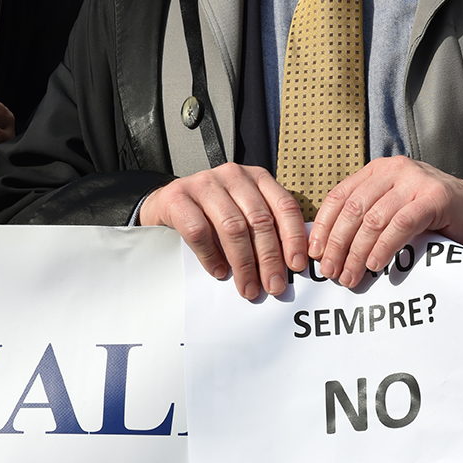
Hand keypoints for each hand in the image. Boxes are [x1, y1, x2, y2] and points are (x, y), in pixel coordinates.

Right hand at [139, 163, 307, 298]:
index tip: (296, 266)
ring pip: (233, 226)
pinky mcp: (178, 197)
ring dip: (243, 263)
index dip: (293, 237)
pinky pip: (199, 231)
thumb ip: (264, 229)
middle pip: (259, 219)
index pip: (284, 205)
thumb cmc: (211, 212)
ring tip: (248, 287)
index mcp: (256, 178)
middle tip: (273, 286)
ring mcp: (204, 183)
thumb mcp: (243, 211)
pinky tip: (218, 271)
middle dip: (269, 258)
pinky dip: (211, 256)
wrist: (166, 202)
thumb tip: (286, 266)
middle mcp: (233, 175)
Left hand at [307, 155, 462, 288]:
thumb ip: (368, 218)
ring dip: (357, 252)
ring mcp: (415, 180)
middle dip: (338, 244)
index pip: (339, 196)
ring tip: (351, 276)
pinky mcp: (435, 197)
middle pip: (353, 208)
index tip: (315, 254)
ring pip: (374, 218)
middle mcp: (394, 170)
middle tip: (331, 272)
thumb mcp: (394, 209)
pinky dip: (385, 246)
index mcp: (378, 171)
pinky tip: (375, 264)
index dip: (324, 226)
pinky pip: (401, 223)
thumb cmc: (433, 216)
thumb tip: (329, 249)